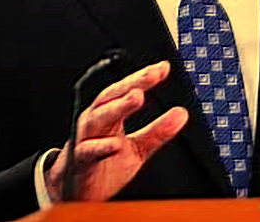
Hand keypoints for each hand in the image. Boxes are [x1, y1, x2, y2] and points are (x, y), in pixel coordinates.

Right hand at [45, 61, 187, 201]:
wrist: (78, 191)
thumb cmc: (105, 164)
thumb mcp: (137, 148)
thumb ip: (157, 131)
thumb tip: (181, 114)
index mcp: (109, 114)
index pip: (126, 91)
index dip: (143, 77)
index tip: (163, 68)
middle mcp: (96, 121)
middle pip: (112, 96)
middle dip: (132, 83)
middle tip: (152, 74)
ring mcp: (86, 139)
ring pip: (99, 118)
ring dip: (118, 106)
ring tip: (137, 96)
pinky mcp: (82, 161)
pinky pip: (88, 151)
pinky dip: (100, 146)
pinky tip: (115, 144)